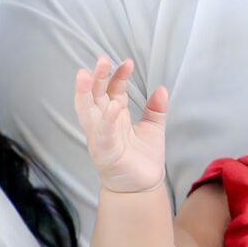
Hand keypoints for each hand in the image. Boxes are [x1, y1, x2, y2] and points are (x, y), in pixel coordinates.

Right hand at [74, 56, 168, 193]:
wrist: (143, 187)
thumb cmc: (143, 158)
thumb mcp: (153, 128)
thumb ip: (155, 109)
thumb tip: (162, 88)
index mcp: (114, 116)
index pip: (110, 90)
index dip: (117, 75)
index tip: (127, 62)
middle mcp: (103, 124)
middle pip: (93, 95)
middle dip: (95, 77)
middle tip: (101, 59)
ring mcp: (100, 137)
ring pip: (87, 111)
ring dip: (86, 92)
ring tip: (87, 74)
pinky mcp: (105, 152)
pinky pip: (103, 134)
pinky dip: (107, 120)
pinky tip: (114, 106)